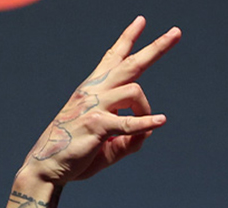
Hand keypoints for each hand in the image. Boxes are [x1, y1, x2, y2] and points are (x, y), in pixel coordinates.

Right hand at [17, 17, 180, 191]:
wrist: (51, 166)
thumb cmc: (80, 153)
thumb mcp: (112, 145)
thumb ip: (133, 136)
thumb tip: (151, 128)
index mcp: (96, 89)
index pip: (114, 57)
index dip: (128, 38)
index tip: (142, 21)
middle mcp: (95, 91)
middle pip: (130, 63)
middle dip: (155, 48)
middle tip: (176, 32)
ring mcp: (94, 106)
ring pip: (133, 90)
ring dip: (146, 110)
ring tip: (148, 124)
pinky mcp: (96, 125)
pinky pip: (128, 121)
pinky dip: (146, 122)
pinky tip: (160, 121)